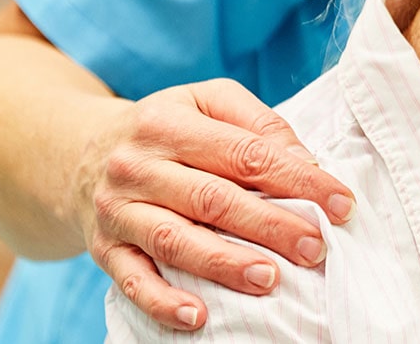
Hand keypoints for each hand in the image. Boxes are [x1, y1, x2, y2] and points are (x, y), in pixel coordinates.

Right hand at [75, 78, 356, 330]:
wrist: (77, 153)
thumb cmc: (165, 127)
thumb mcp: (207, 102)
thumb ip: (258, 124)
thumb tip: (305, 163)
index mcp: (169, 122)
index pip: (246, 153)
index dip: (298, 179)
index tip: (341, 203)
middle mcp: (138, 165)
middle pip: (212, 198)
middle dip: (270, 226)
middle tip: (314, 247)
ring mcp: (117, 210)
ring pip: (174, 240)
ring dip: (224, 264)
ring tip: (269, 280)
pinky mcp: (103, 249)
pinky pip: (132, 279)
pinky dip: (162, 301)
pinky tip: (197, 317)